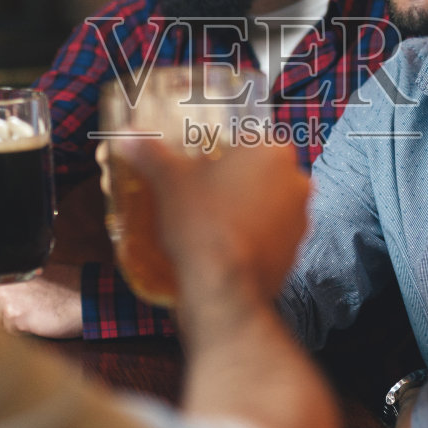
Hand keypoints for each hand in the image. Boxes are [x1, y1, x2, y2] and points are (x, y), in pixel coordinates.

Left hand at [0, 261, 81, 338]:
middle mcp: (3, 284)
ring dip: (9, 322)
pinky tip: (35, 322)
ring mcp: (8, 301)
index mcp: (7, 270)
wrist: (85, 298)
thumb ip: (11, 280)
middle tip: (19, 311)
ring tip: (30, 315)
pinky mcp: (17, 318)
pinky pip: (9, 331)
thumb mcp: (34, 274)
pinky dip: (20, 331)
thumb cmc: (65, 286)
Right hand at [110, 137, 308, 304]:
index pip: (249, 138)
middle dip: (234, 180)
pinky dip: (251, 237)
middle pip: (260, 172)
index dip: (222, 149)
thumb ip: (149, 153)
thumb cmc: (201, 226)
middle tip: (203, 190)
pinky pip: (270, 236)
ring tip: (211, 219)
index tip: (203, 160)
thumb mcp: (167, 181)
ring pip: (268, 204)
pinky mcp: (294, 252)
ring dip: (245, 209)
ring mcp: (300, 220)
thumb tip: (127, 138)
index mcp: (272, 152)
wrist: (222, 289)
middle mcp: (295, 182)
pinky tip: (224, 245)